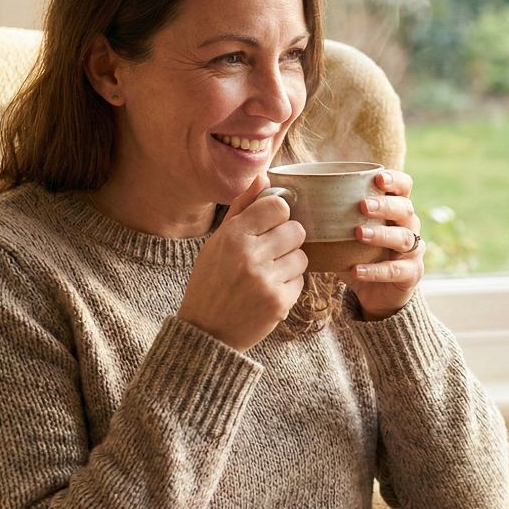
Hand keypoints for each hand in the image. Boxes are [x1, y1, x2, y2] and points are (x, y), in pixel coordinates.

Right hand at [177, 175, 307, 350]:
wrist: (206, 332)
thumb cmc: (211, 281)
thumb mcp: (217, 241)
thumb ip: (242, 207)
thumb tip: (264, 175)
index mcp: (232, 236)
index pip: (278, 206)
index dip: (278, 214)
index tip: (270, 224)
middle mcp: (249, 256)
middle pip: (296, 230)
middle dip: (288, 240)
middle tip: (270, 252)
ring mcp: (266, 280)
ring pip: (302, 256)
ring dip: (290, 263)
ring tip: (268, 273)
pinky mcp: (279, 302)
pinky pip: (300, 281)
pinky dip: (289, 285)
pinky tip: (269, 291)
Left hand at [340, 169, 423, 320]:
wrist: (376, 294)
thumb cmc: (358, 255)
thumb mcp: (345, 234)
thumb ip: (327, 217)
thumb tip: (286, 198)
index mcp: (395, 210)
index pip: (405, 187)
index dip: (395, 180)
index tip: (378, 178)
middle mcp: (408, 227)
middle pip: (405, 209)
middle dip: (385, 205)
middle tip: (362, 206)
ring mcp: (413, 252)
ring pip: (403, 238)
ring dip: (380, 234)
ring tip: (358, 234)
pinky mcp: (411, 275)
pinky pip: (396, 270)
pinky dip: (375, 270)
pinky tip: (356, 270)